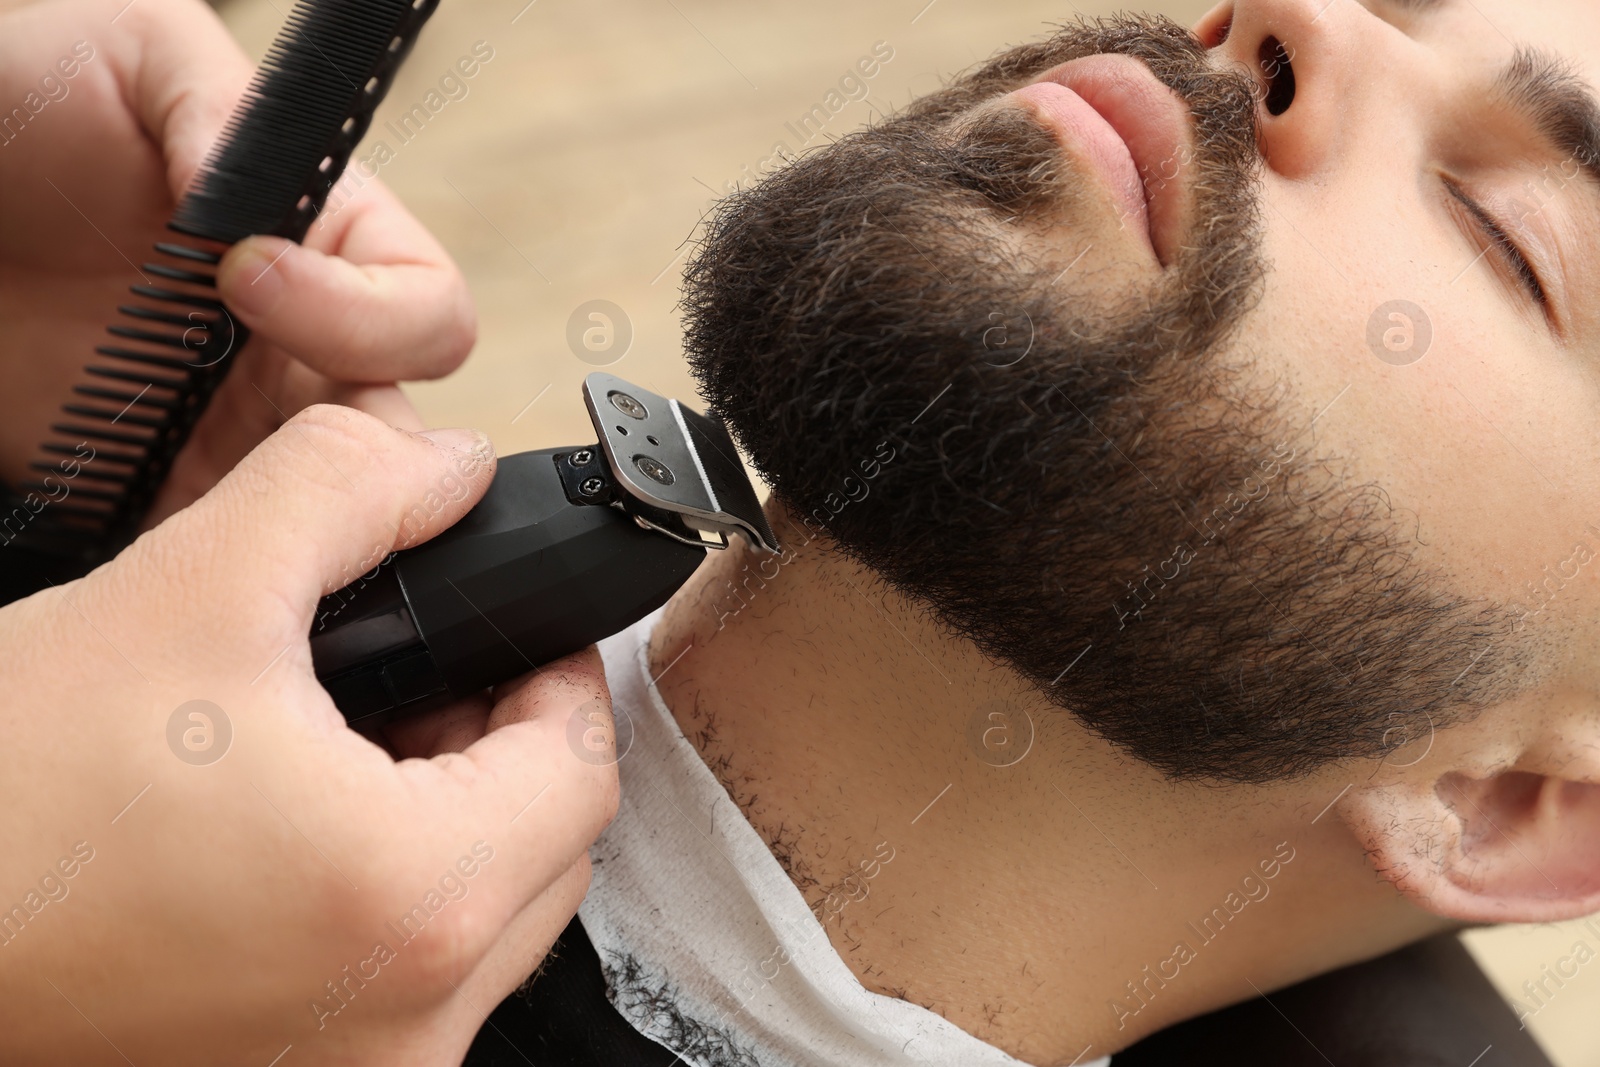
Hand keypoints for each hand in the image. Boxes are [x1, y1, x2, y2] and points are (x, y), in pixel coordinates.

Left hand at [0, 0, 474, 521]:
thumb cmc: (23, 101)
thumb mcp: (137, 54)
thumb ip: (225, 111)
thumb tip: (272, 217)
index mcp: (325, 245)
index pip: (427, 314)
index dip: (366, 318)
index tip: (244, 276)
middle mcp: (297, 345)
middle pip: (394, 434)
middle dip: (340, 446)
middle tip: (218, 397)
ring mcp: (228, 424)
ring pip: (318, 515)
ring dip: (271, 515)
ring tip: (171, 464)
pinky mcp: (151, 484)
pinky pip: (210, 551)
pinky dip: (195, 565)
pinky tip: (147, 533)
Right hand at [0, 409, 619, 1064]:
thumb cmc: (3, 804)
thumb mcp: (189, 592)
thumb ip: (347, 491)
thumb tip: (448, 466)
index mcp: (416, 901)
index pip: (584, 769)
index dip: (559, 673)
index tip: (510, 629)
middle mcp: (407, 1024)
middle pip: (551, 852)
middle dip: (507, 745)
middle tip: (427, 674)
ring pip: (489, 923)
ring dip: (457, 821)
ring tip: (354, 742)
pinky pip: (411, 981)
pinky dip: (395, 897)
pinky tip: (307, 830)